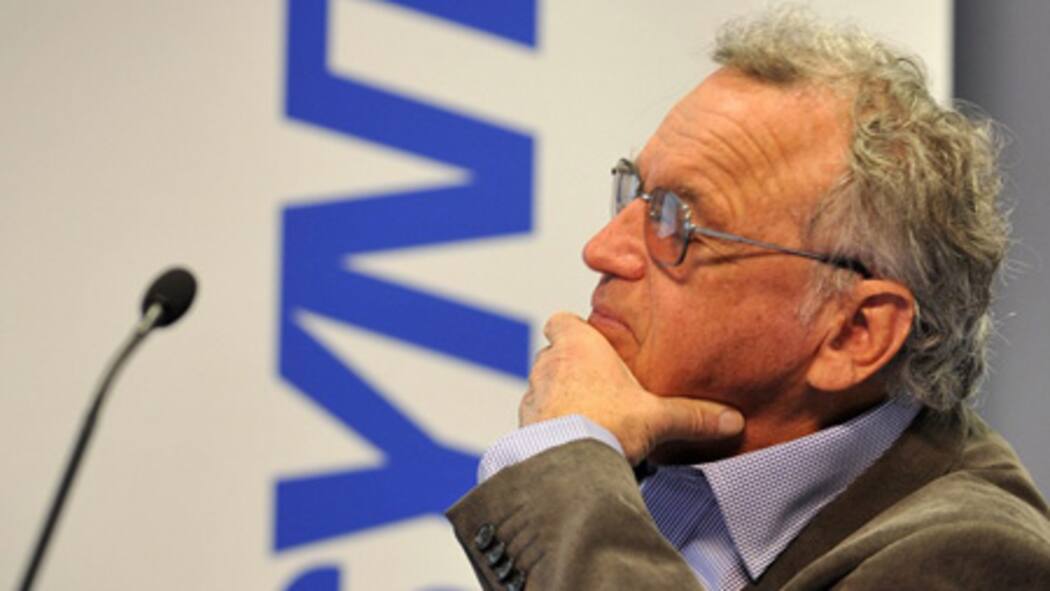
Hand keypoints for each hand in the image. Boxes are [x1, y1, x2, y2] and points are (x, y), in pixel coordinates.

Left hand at [521, 312, 744, 464]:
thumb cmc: (604, 424)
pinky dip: (550, 425)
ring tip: (587, 416)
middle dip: (572, 367)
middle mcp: (549, 364)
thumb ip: (693, 416)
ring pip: (544, 386)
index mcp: (578, 345)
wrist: (567, 464)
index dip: (574, 329)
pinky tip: (572, 440)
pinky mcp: (525, 425)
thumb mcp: (658, 417)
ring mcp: (533, 395)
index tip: (592, 341)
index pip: (562, 320)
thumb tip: (730, 420)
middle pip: (555, 354)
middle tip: (599, 384)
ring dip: (559, 397)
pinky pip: (537, 418)